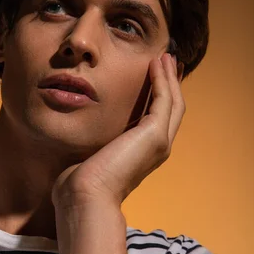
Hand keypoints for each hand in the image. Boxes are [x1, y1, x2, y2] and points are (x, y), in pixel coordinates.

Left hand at [51, 53, 184, 208]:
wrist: (85, 196)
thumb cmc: (80, 183)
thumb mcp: (91, 156)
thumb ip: (96, 144)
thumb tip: (80, 137)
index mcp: (143, 154)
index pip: (157, 119)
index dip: (159, 96)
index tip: (156, 76)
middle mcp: (157, 149)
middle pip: (172, 109)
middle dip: (170, 83)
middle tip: (167, 60)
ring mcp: (159, 142)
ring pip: (172, 102)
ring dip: (169, 77)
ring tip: (165, 57)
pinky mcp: (155, 134)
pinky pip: (164, 99)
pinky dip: (162, 79)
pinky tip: (155, 64)